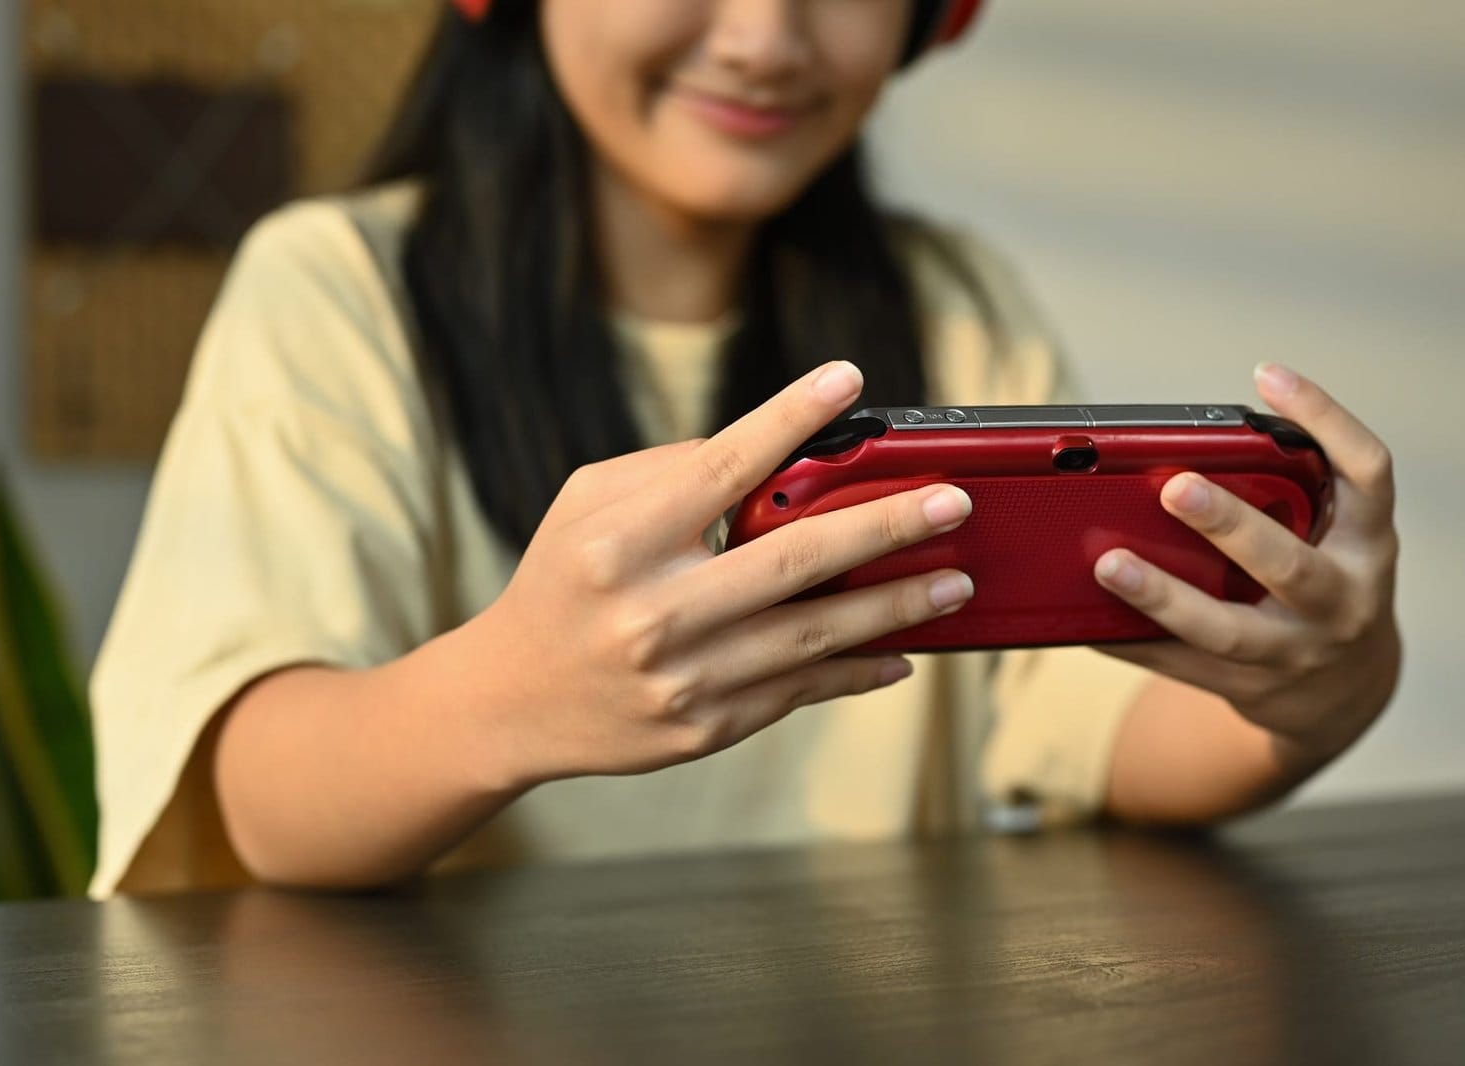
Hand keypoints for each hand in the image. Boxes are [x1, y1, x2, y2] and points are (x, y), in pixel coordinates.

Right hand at [464, 361, 976, 788]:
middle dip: (884, 526)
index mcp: (619, 543)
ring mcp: (682, 676)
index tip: (848, 381)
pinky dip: (857, 669)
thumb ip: (668, 471)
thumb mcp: (583, 505)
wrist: (509, 701)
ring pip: (812, 636)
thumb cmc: (558, 584)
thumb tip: (771, 456)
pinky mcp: (703, 726)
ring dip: (895, 606)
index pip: (721, 467)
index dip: (789, 419)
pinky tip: (903, 650)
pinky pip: (799, 691)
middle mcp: (653, 611)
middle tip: (952, 503)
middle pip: (793, 560)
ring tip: (954, 580)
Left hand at [1092, 363, 1401, 769]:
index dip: (1326, 419)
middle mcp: (1342, 600)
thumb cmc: (1325, 585)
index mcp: (1366, 544)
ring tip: (1108, 564)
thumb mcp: (1335, 538)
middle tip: (1174, 487)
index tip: (1269, 374)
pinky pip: (1180, 664)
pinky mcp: (1250, 689)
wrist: (1346, 693)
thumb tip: (1188, 449)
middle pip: (1288, 564)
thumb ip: (1291, 495)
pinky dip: (1131, 640)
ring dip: (1163, 596)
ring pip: (1226, 631)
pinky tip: (1087, 620)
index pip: (1367, 472)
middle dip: (1230, 526)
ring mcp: (1296, 652)